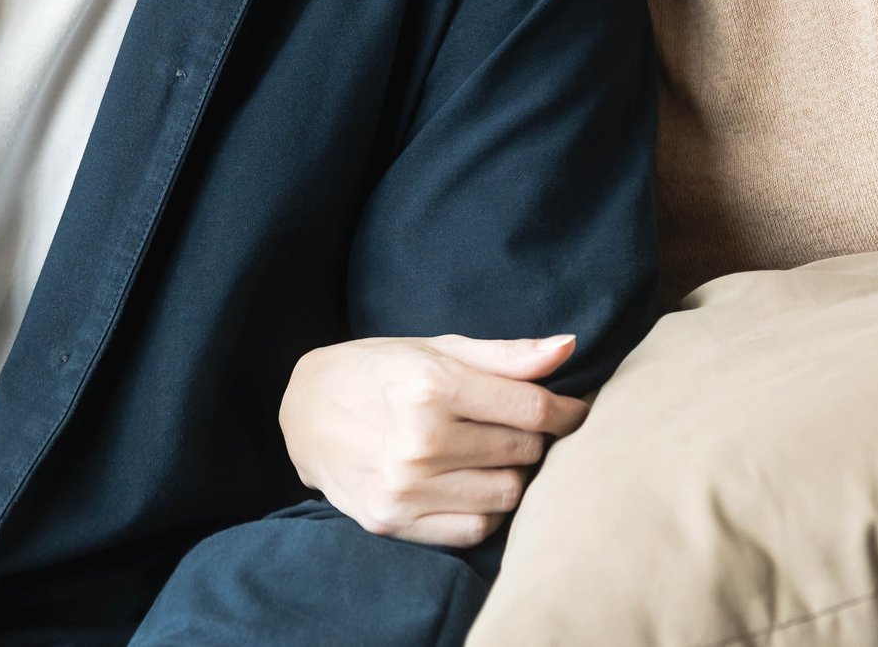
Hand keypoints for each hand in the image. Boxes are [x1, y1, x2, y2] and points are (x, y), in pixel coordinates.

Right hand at [279, 334, 586, 546]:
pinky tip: (474, 485)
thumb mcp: (434, 349)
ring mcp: (405, 488)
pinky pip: (475, 529)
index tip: (575, 411)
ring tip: (497, 456)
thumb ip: (505, 355)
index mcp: (430, 386)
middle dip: (536, 439)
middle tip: (525, 428)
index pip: (531, 409)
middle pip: (523, 451)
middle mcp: (419, 441)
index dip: (566, 411)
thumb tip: (569, 348)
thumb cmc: (376, 372)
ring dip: (514, 476)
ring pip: (506, 495)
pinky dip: (488, 510)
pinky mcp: (393, 522)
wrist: (302, 413)